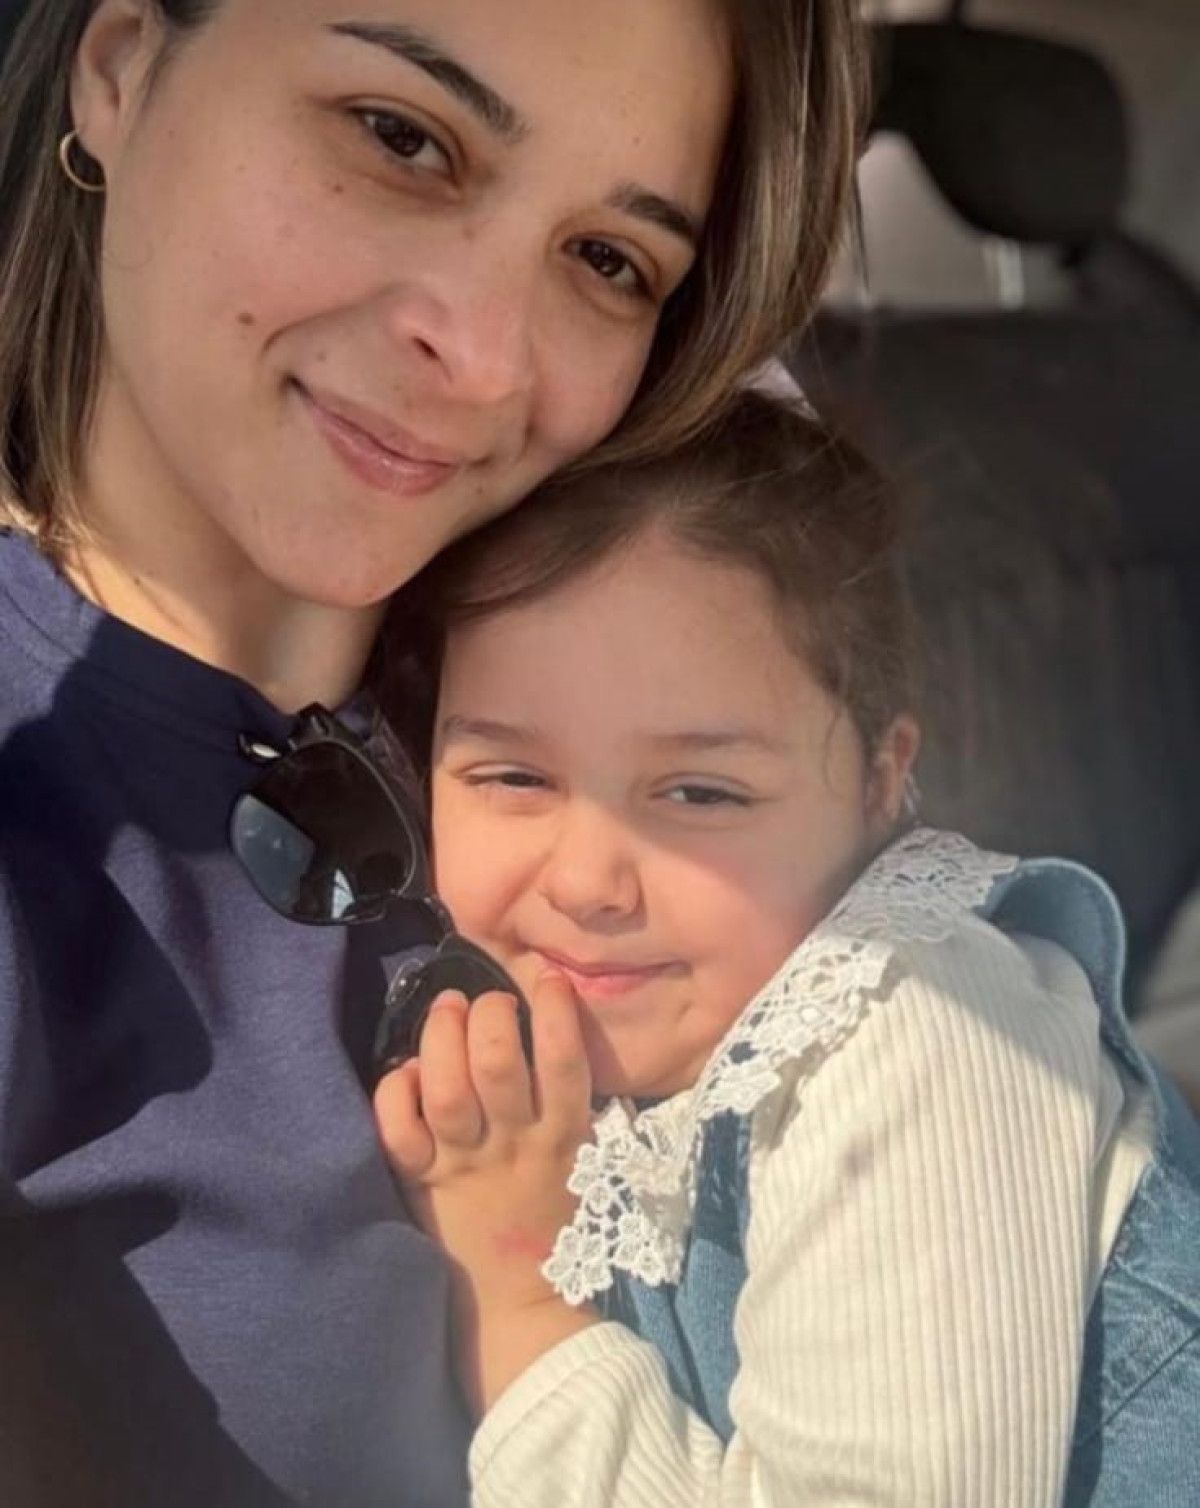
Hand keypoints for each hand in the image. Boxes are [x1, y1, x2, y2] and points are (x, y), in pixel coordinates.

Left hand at [375, 971, 596, 1410]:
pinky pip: (397, 1127)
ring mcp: (463, 1163)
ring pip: (445, 1086)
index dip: (555, 1012)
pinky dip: (395, 1088)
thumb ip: (563, 1099)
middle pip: (496, 1062)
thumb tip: (544, 1025)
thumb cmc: (550, 1215)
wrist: (519, 1306)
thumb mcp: (578, 1155)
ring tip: (448, 1011)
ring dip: (442, 1035)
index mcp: (562, 1137)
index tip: (548, 981)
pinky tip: (406, 1073)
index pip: (565, 1063)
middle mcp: (512, 1145)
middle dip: (488, 1013)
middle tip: (486, 1001)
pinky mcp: (421, 1182)